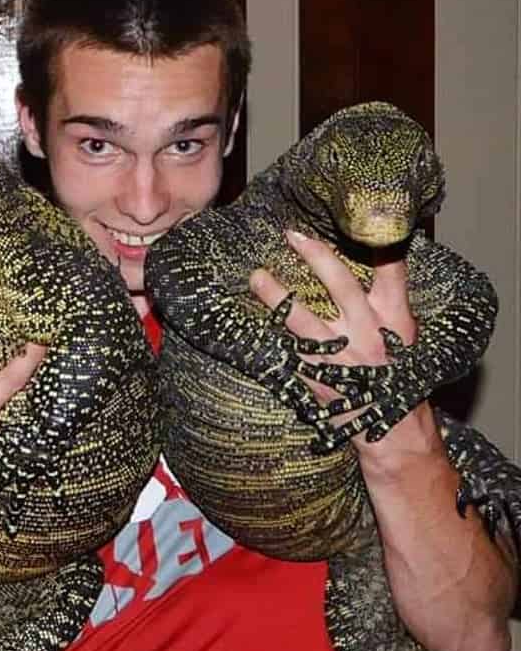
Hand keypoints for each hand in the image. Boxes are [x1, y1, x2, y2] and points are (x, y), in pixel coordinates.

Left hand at [249, 229, 426, 450]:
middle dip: (317, 258)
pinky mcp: (317, 380)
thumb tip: (376, 252)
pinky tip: (247, 322)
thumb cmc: (397, 376)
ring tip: (256, 277)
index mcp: (394, 321)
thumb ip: (387, 298)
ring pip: (305, 323)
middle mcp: (368, 336)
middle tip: (293, 235)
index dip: (377, 244)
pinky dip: (269, 337)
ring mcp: (341, 359)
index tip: (356, 217)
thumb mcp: (403, 334)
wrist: (393, 432)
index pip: (392, 273)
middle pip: (342, 288)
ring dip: (278, 298)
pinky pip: (288, 353)